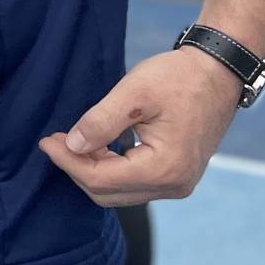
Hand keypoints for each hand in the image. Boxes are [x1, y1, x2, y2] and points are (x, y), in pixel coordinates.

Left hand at [39, 48, 242, 206]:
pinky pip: (134, 184)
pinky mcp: (177, 176)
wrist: (218, 72)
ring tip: (72, 141)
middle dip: (77, 168)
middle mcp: (174, 185)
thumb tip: (72, 145)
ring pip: (119, 192)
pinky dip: (110, 169)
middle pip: (107, 192)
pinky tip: (96, 147)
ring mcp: (178, 184)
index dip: (68, 162)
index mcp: (165, 168)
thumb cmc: (179, 77)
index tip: (46, 141)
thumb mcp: (134, 93)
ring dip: (92, 170)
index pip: (100, 179)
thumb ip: (101, 121)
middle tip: (56, 140)